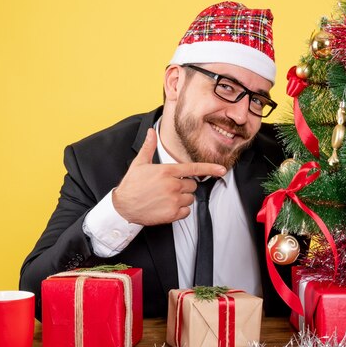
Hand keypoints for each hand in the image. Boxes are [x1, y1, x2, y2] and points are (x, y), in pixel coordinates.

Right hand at [112, 128, 226, 224]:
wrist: (123, 207)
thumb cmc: (131, 185)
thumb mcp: (139, 164)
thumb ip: (148, 147)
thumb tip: (151, 132)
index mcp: (167, 171)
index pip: (194, 168)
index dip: (210, 169)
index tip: (222, 170)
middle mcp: (172, 185)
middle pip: (193, 185)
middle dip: (185, 186)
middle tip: (170, 188)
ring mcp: (173, 200)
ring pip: (191, 198)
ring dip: (183, 199)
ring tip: (167, 198)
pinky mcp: (172, 214)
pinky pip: (186, 211)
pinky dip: (180, 211)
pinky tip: (167, 207)